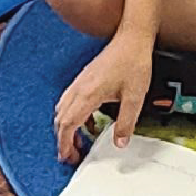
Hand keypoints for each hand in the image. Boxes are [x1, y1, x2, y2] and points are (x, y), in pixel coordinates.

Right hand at [54, 31, 156, 166]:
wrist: (131, 38)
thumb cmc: (133, 63)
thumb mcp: (135, 98)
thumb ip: (126, 123)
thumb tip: (119, 142)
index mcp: (88, 94)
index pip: (68, 124)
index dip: (65, 143)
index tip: (67, 157)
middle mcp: (79, 88)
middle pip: (61, 118)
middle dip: (63, 139)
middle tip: (72, 155)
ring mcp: (80, 82)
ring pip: (63, 109)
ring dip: (67, 127)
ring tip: (79, 142)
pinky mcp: (85, 79)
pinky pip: (71, 101)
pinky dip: (74, 115)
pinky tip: (89, 122)